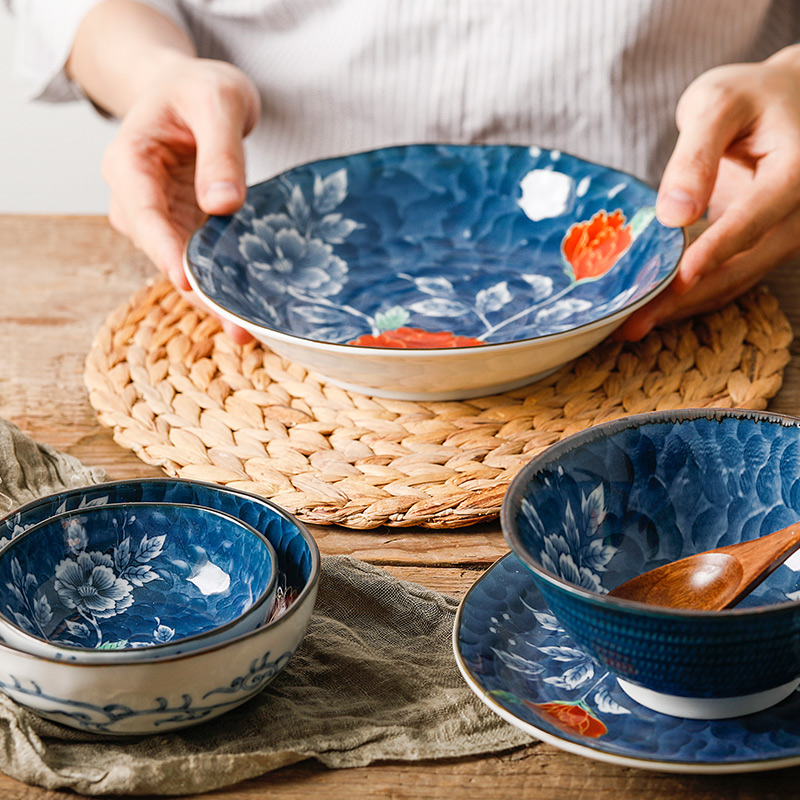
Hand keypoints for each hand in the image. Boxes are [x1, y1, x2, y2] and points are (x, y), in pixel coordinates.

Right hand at [101, 56, 259, 342]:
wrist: (191, 92)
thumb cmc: (198, 88)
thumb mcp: (216, 101)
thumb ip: (220, 151)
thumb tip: (223, 205)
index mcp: (129, 161)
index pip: (142, 212)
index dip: (165, 251)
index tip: (187, 283)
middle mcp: (135, 197)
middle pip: (163, 250)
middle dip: (199, 290)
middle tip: (238, 326)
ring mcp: (159, 218)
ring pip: (182, 264)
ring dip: (214, 296)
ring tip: (250, 329)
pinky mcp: (184, 229)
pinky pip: (201, 260)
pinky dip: (224, 283)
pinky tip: (251, 309)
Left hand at [619, 45, 799, 340]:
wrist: (788, 105)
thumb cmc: (750, 99)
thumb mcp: (718, 104)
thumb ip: (696, 154)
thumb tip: (674, 214)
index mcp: (797, 173)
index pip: (754, 219)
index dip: (716, 251)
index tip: (680, 280)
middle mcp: (799, 215)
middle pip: (740, 266)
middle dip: (684, 298)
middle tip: (631, 324)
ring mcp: (783, 238)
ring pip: (732, 283)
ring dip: (681, 308)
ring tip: (628, 328)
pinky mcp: (762, 250)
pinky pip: (727, 280)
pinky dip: (689, 298)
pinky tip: (648, 311)